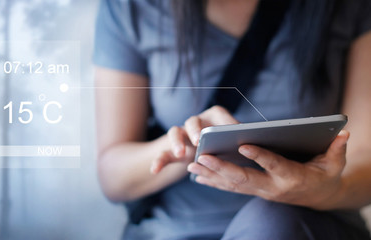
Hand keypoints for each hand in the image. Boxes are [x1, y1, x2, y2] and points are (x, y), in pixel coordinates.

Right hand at [150, 106, 238, 173]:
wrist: (207, 158)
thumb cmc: (227, 149)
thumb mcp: (234, 145)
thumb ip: (239, 139)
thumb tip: (251, 138)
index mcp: (214, 118)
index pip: (217, 113)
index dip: (221, 120)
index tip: (226, 130)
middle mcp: (196, 123)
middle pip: (193, 121)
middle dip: (195, 130)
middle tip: (198, 141)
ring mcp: (182, 135)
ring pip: (175, 132)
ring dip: (176, 142)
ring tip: (180, 154)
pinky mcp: (172, 150)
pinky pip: (163, 154)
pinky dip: (158, 161)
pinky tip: (154, 170)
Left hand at [187, 129, 349, 209]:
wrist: (319, 198)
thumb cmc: (325, 175)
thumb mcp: (334, 163)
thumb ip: (336, 149)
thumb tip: (342, 132)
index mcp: (293, 177)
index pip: (275, 165)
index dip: (261, 156)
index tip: (244, 144)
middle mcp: (273, 187)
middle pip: (245, 178)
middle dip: (222, 168)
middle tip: (202, 157)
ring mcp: (261, 191)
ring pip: (233, 185)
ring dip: (211, 175)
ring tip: (191, 164)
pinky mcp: (254, 192)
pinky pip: (230, 188)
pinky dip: (213, 182)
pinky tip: (197, 175)